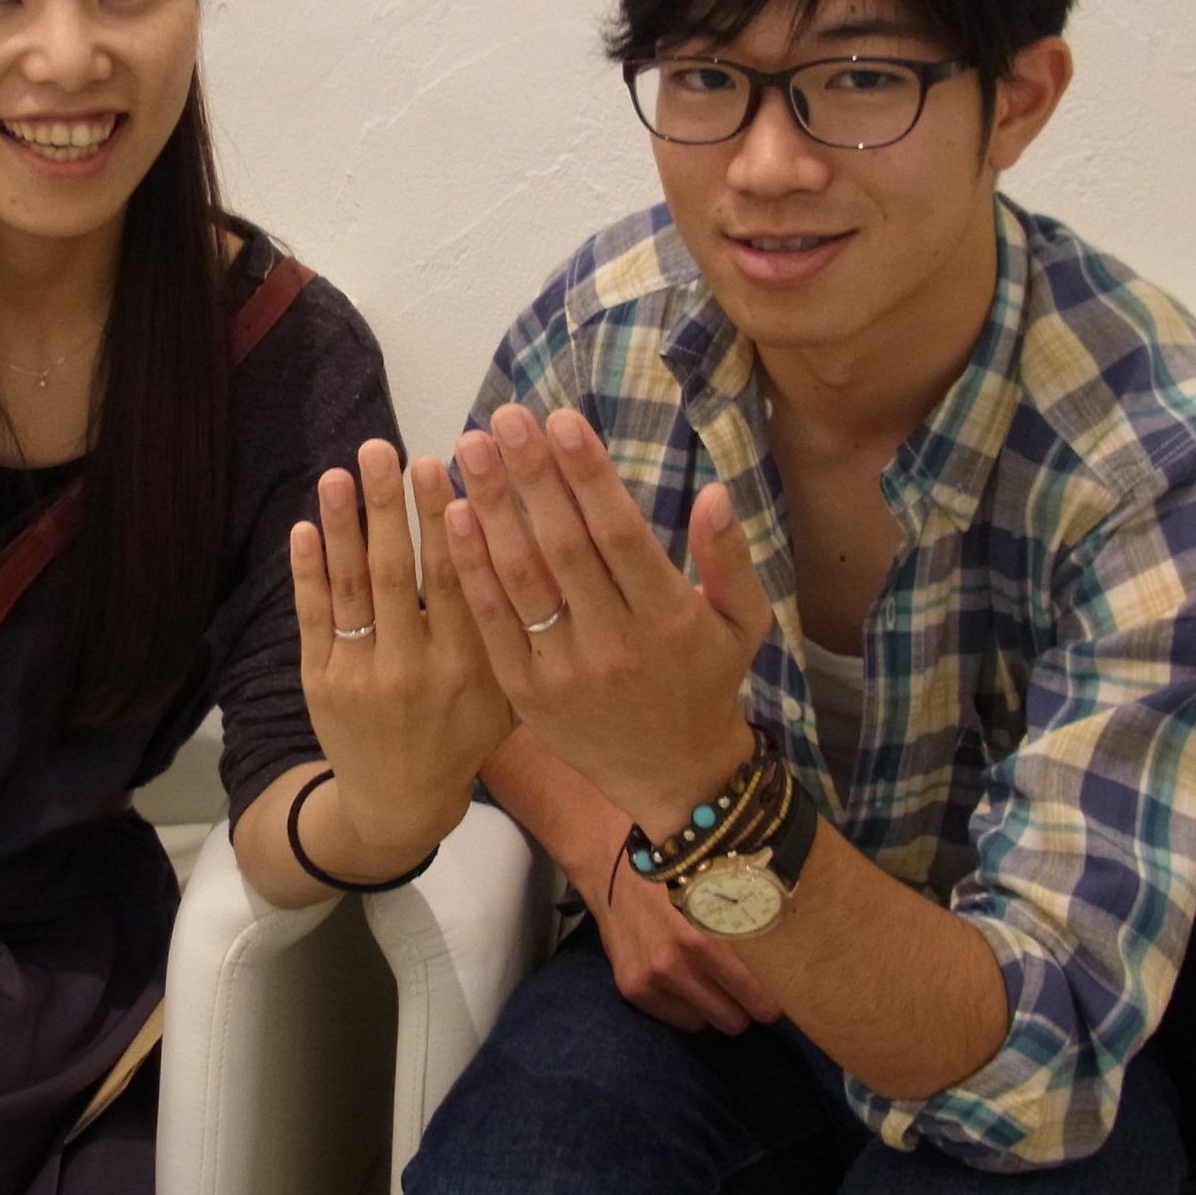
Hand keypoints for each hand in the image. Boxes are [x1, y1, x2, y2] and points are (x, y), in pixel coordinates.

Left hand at [292, 440, 512, 859]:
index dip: (443, 522)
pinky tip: (306, 527)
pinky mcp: (321, 682)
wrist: (400, 802)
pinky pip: (313, 618)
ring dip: (342, 527)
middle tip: (383, 450)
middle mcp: (412, 669)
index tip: (437, 465)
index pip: (454, 580)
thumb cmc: (465, 734)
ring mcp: (361, 676)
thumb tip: (524, 541)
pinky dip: (308, 572)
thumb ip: (513, 629)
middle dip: (389, 508)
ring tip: (337, 473)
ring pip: (350, 590)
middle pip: (396, 574)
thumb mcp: (507, 692)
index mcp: (466, 666)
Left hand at [446, 405, 770, 830]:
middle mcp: (615, 643)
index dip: (587, 475)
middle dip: (530, 476)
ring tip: (468, 450)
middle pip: (563, 547)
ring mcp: (565, 671)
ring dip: (490, 510)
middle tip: (501, 418)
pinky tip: (453, 518)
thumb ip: (731, 557)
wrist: (673, 776)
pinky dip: (471, 570)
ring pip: (521, 580)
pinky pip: (492, 623)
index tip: (560, 420)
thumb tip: (716, 493)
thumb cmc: (707, 682)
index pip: (620, 533)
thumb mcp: (742, 622)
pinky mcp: (526, 692)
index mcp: (668, 617)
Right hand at [588, 839, 783, 1034]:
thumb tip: (797, 959)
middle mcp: (678, 960)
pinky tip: (682, 976)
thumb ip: (750, 925)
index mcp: (709, 933)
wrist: (611, 866)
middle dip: (746, 1005)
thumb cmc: (681, 875)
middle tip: (746, 982)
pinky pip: (683, 1022)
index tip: (780, 986)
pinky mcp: (633, 990)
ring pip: (710, 1023)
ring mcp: (652, 978)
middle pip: (738, 1019)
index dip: (775, 994)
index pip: (762, 996)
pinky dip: (689, 1006)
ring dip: (717, 1006)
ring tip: (712, 975)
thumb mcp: (721, 889)